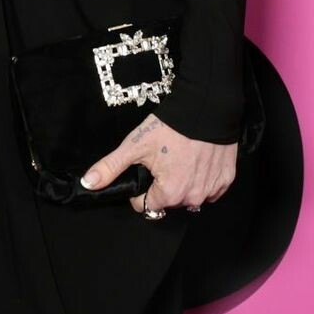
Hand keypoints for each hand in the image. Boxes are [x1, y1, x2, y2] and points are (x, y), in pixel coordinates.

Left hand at [80, 113, 235, 215]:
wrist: (206, 108)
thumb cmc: (169, 127)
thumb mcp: (135, 145)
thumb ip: (111, 167)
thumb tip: (88, 184)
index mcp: (170, 193)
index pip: (146, 205)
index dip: (140, 189)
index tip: (144, 170)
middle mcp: (193, 198)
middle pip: (168, 201)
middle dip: (162, 185)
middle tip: (162, 160)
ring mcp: (212, 190)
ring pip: (189, 196)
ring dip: (183, 183)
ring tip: (180, 158)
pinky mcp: (226, 180)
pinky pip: (209, 188)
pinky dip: (202, 178)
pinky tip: (197, 159)